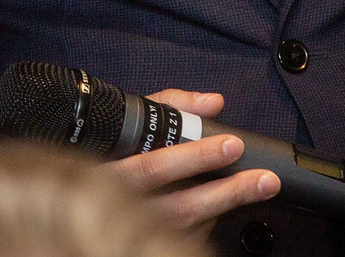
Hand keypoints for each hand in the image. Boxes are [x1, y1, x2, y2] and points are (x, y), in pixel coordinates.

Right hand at [101, 90, 280, 235]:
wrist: (83, 198)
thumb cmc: (112, 151)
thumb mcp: (131, 121)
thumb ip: (169, 107)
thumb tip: (211, 103)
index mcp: (112, 170)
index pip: (154, 166)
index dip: (195, 157)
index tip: (230, 143)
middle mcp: (124, 206)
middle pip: (179, 204)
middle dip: (225, 189)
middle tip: (259, 175)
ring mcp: (140, 229)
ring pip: (189, 224)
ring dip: (229, 205)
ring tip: (261, 187)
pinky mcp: (154, 242)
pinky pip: (188, 234)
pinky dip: (211, 219)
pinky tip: (231, 203)